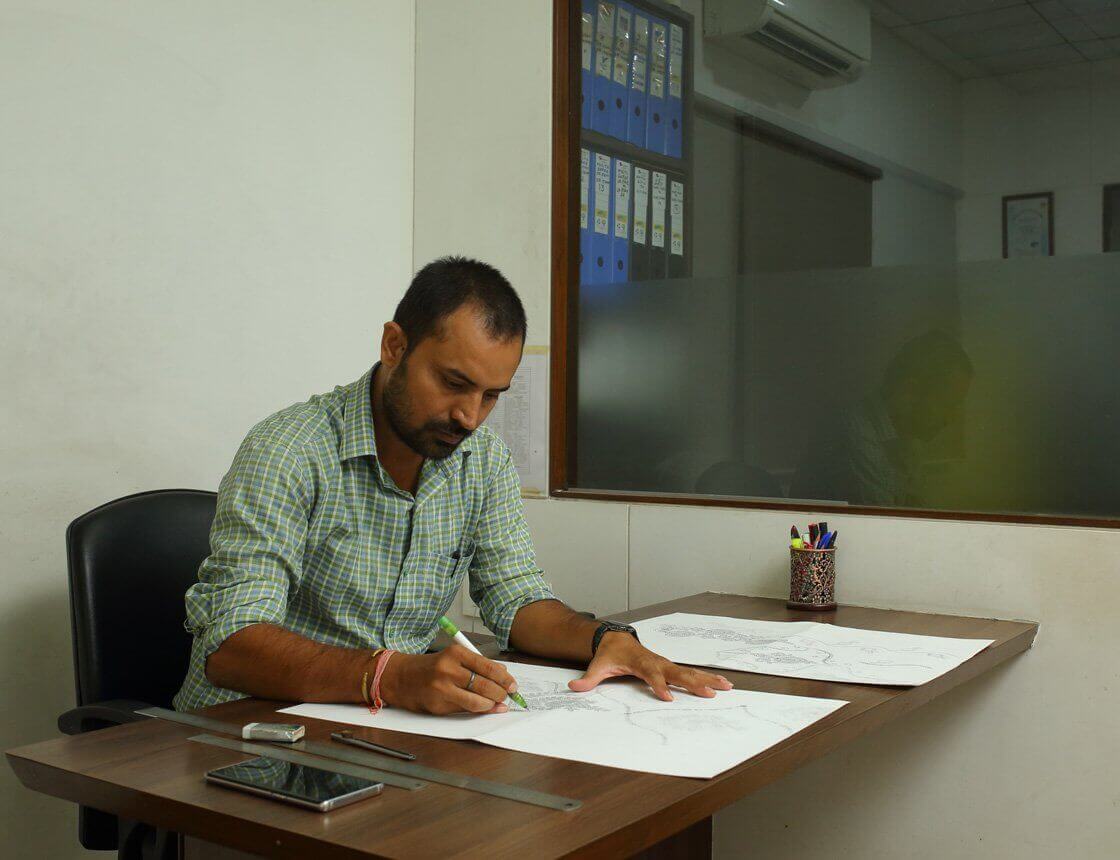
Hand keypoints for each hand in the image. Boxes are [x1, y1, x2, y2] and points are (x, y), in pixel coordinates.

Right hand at [379, 645, 517, 714]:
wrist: (400, 677)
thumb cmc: (431, 667)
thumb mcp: (453, 658)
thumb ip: (477, 665)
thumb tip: (503, 674)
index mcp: (456, 653)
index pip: (488, 666)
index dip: (504, 678)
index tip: (513, 684)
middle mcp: (449, 669)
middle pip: (485, 685)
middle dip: (501, 693)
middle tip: (508, 696)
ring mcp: (442, 688)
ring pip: (477, 701)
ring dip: (492, 704)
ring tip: (498, 703)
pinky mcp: (437, 705)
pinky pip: (464, 709)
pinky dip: (478, 710)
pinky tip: (485, 708)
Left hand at [568, 632, 733, 700]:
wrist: (615, 640)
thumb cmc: (608, 655)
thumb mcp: (596, 666)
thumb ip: (588, 680)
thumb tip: (574, 689)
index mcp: (640, 662)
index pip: (651, 674)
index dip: (658, 685)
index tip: (667, 697)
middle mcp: (657, 662)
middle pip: (677, 673)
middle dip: (693, 683)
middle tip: (709, 694)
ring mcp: (665, 664)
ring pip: (689, 672)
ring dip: (708, 679)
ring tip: (726, 687)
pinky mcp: (670, 667)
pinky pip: (690, 673)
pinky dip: (707, 678)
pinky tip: (722, 684)